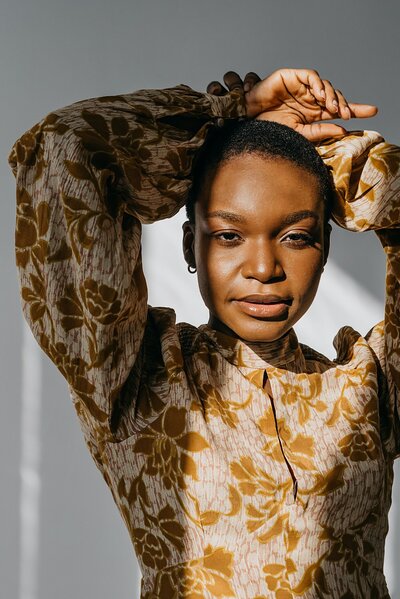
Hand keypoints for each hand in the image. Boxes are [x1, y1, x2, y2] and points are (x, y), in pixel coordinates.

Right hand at [207, 69, 377, 141]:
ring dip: (333, 96)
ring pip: (325, 86)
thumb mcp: (299, 134)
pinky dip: (319, 85)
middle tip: (349, 114)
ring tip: (335, 108)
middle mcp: (310, 99)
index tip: (372, 112)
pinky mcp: (292, 77)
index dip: (356, 109)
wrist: (248, 121)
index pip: (338, 110)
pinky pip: (311, 77)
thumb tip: (343, 130)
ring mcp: (302, 87)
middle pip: (335, 97)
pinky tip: (321, 96)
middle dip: (346, 104)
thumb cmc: (270, 129)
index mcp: (313, 113)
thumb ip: (320, 131)